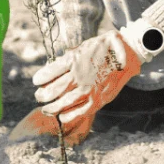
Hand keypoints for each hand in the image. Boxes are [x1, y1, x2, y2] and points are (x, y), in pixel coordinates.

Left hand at [30, 29, 142, 144]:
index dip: (39, 79)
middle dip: (42, 95)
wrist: (126, 53)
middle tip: (38, 96)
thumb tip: (53, 70)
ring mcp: (87, 89)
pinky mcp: (97, 99)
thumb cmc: (103, 48)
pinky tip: (61, 116)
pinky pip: (79, 112)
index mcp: (73, 60)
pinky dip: (67, 116)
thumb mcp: (82, 47)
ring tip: (45, 109)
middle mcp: (78, 76)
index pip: (48, 73)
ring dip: (51, 107)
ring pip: (63, 103)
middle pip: (52, 90)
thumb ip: (68, 59)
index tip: (36, 81)